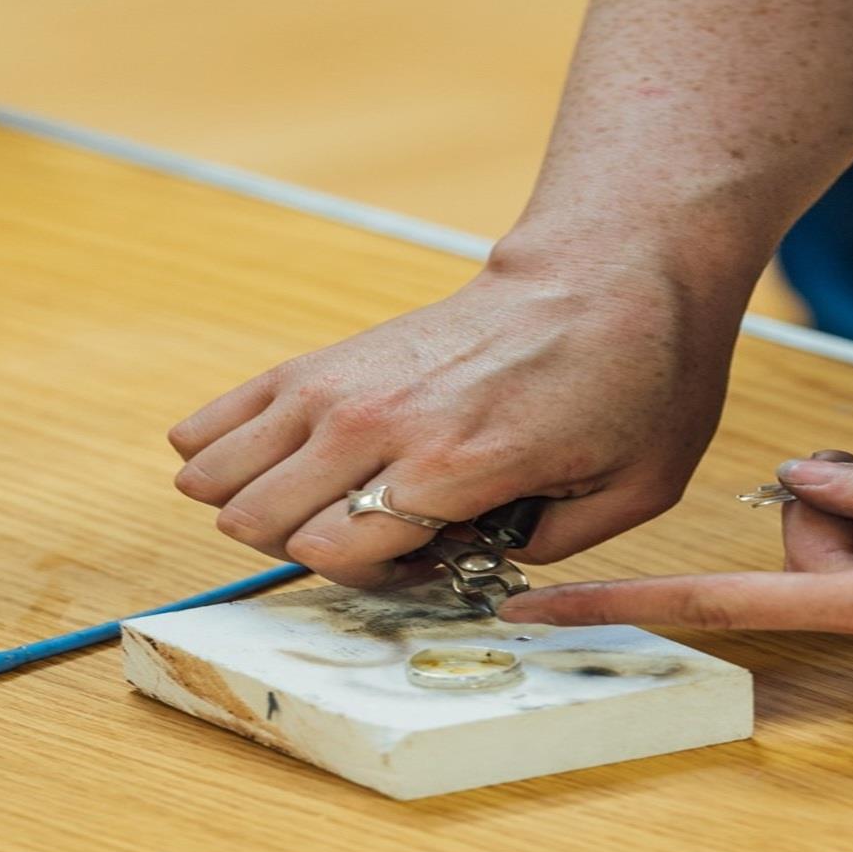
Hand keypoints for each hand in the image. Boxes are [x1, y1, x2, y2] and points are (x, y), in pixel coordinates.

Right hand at [169, 250, 742, 585]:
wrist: (608, 269)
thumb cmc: (634, 379)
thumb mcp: (633, 492)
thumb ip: (547, 554)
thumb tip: (472, 568)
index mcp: (455, 462)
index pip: (331, 553)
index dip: (372, 581)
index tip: (432, 559)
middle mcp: (381, 420)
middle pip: (259, 517)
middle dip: (308, 550)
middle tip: (385, 533)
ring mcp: (341, 383)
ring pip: (220, 473)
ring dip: (262, 506)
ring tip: (338, 498)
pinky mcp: (327, 358)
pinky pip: (218, 418)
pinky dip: (224, 453)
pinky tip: (279, 466)